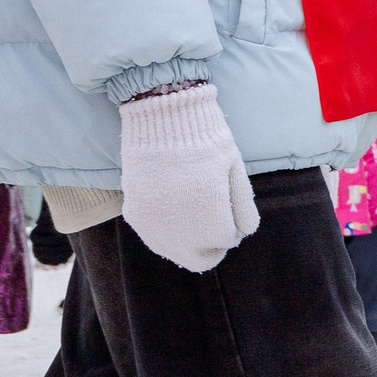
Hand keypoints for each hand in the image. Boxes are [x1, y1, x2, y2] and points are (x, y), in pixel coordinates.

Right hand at [118, 82, 258, 271]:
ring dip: (188, 243)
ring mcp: (152, 223)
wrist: (162, 117)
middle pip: (200, 259)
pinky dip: (166, 233)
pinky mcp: (134, 214)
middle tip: (216, 225)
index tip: (229, 209)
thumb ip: (242, 209)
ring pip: (175, 252)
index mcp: (209, 215)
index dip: (233, 228)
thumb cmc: (208, 140)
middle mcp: (178, 226)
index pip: (226, 241)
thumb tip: (243, 233)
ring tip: (194, 216)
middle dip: (212, 246)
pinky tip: (174, 212)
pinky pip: (154, 237)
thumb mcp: (236, 172)